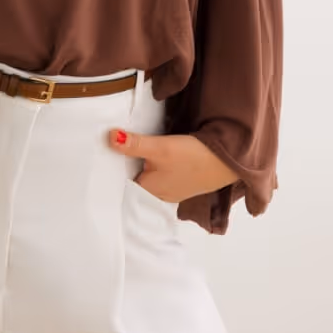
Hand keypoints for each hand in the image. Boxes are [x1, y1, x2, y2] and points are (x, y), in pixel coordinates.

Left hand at [109, 129, 240, 202]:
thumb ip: (134, 144)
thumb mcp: (160, 148)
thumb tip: (109, 137)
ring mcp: (173, 189)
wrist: (229, 161)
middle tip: (115, 144)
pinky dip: (159, 165)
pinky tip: (159, 153)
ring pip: (150, 175)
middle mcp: (159, 194)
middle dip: (127, 164)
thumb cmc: (194, 158)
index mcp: (148, 190)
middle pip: (136, 178)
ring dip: (144, 163)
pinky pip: (164, 173)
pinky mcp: (184, 181)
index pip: (122, 181)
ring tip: (134, 147)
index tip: (104, 152)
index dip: (114, 166)